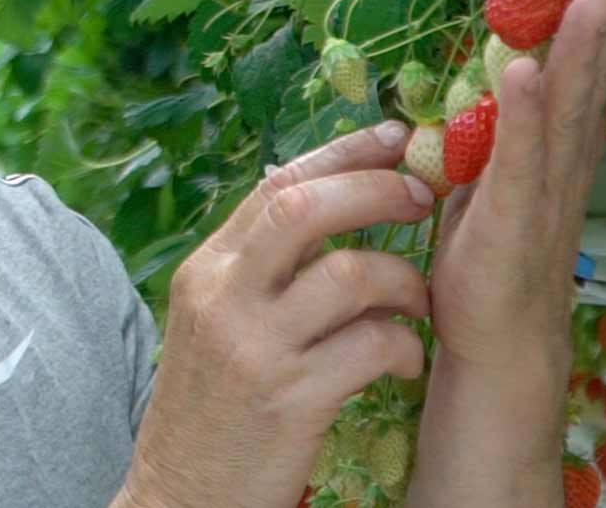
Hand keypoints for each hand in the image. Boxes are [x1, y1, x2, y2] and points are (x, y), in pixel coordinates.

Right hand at [115, 123, 436, 507]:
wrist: (182, 497)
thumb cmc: (211, 413)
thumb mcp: (214, 325)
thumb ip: (256, 271)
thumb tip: (316, 204)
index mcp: (206, 271)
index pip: (275, 184)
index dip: (342, 153)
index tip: (395, 134)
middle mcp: (222, 296)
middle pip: (306, 206)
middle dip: (377, 189)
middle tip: (423, 197)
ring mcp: (254, 347)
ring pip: (352, 273)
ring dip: (405, 280)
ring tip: (418, 304)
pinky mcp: (290, 398)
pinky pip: (373, 345)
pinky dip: (404, 346)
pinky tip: (405, 364)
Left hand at [403, 0, 605, 507]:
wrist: (493, 343)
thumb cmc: (486, 256)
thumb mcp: (488, 177)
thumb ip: (495, 129)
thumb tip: (490, 74)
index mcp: (552, 147)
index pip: (576, 67)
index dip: (595, 13)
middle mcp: (560, 161)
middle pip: (587, 74)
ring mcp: (542, 191)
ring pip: (565, 108)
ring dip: (577, 48)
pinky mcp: (512, 220)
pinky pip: (518, 159)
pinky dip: (520, 112)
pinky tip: (521, 68)